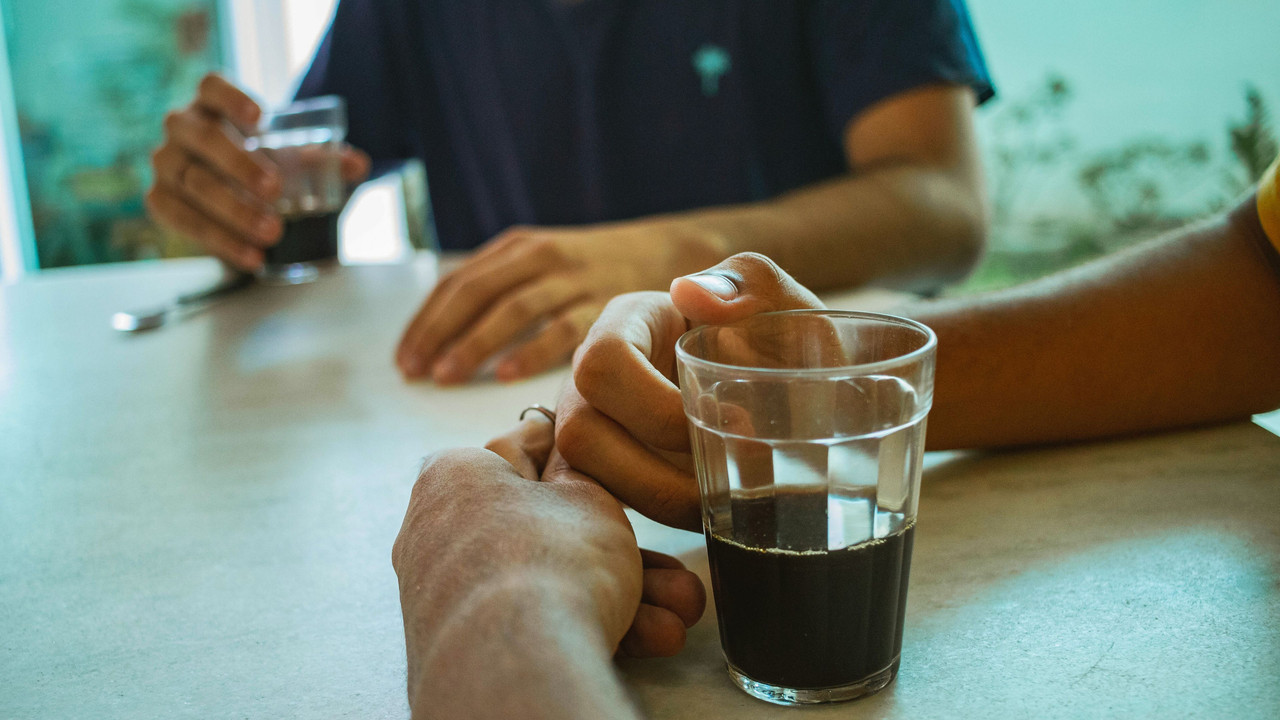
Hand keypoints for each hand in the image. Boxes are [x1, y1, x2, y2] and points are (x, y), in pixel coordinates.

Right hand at [146, 73, 370, 270]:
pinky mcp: (159, 199)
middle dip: (240, 165)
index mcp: (212, 104)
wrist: (230, 196)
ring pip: (191, 182)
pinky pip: (182, 218)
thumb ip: (323, 158)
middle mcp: (182, 127)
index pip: (212, 86)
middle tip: (275, 190)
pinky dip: (218, 240)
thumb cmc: (262, 163)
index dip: (232, 98)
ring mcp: (165, 162)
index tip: (261, 119)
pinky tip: (250, 256)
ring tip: (273, 233)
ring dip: (234, 210)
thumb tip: (358, 165)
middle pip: (203, 138)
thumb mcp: (292, 157)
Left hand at [393, 419, 704, 670]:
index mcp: (457, 475)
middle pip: (553, 531)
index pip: (528, 448)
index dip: (584, 456)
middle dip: (627, 554)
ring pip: (554, 581)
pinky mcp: (468, 644)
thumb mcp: (588, 497)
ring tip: (680, 616)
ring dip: (626, 597)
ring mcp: (452, 593)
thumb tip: (568, 460)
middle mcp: (442, 531)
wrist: (516, 667)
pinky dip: (590, 624)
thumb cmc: (553, 559)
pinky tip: (653, 639)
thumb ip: (580, 473)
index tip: (619, 463)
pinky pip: (538, 620)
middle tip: (675, 572)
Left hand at [395, 221, 725, 383]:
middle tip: (414, 371)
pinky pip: (561, 328)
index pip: (457, 281)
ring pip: (513, 308)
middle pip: (475, 291)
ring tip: (446, 376)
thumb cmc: (594, 270)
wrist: (669, 250)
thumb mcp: (543, 264)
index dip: (425, 320)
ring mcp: (573, 277)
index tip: (403, 358)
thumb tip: (443, 335)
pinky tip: (504, 376)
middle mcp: (540, 256)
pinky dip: (530, 351)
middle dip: (438, 332)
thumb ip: (500, 289)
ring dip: (474, 343)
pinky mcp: (605, 301)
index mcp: (517, 247)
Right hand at [556, 252, 824, 529]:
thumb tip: (688, 292)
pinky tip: (703, 523)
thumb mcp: (786, 307)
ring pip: (586, 482)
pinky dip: (651, 527)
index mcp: (627, 323)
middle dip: (657, 476)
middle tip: (728, 485)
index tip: (731, 425)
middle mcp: (593, 379)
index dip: (657, 408)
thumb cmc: (784, 346)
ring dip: (659, 506)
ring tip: (724, 509)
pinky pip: (600, 512)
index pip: (602, 363)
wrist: (798, 397)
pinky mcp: (605, 475)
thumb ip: (751, 283)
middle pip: (579, 434)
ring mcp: (592, 430)